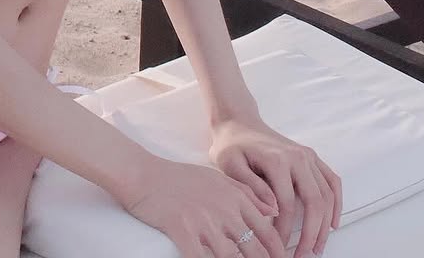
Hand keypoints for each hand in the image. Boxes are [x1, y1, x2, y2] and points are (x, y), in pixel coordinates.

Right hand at [122, 154, 284, 257]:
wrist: (144, 174)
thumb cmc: (181, 178)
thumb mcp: (218, 179)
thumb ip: (247, 193)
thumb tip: (273, 210)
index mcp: (235, 197)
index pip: (268, 232)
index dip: (279, 254)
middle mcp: (224, 209)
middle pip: (255, 249)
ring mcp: (204, 221)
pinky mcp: (184, 231)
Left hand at [210, 119, 341, 257]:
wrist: (238, 122)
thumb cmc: (231, 145)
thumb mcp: (229, 165)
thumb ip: (251, 187)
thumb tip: (273, 210)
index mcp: (277, 160)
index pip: (287, 205)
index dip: (285, 231)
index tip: (279, 246)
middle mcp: (297, 156)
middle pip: (314, 202)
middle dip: (311, 234)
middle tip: (303, 254)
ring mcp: (307, 156)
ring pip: (327, 195)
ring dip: (325, 224)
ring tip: (316, 246)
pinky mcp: (311, 157)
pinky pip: (332, 181)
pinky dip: (336, 203)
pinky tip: (332, 222)